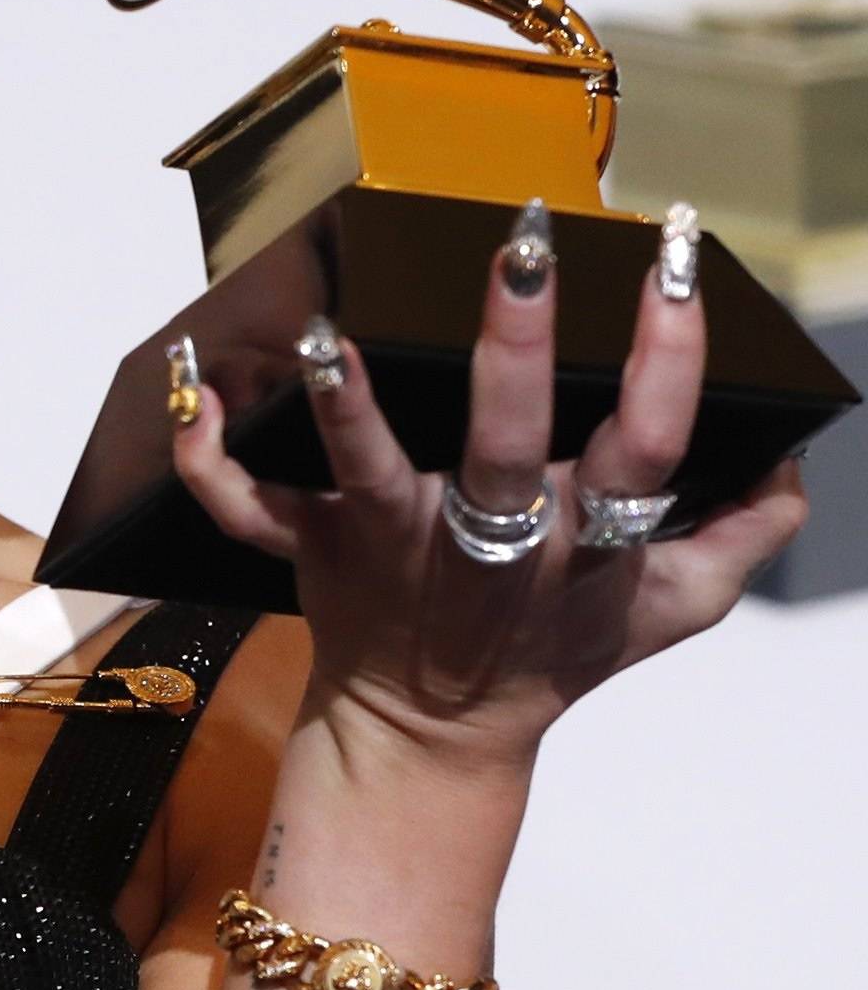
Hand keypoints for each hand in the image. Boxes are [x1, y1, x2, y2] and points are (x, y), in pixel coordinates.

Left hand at [171, 202, 808, 771]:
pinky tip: (196, 383)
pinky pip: (249, 512)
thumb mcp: (667, 610)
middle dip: (516, 350)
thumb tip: (793, 459)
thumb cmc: (549, 651)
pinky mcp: (314, 551)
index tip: (677, 268)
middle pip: (507, 444)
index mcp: (581, 541)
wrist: (433, 737)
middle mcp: (486, 538)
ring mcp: (391, 545)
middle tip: (525, 251)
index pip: (646, 446)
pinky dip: (211, 460)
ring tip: (328, 330)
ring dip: (346, 405)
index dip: (670, 362)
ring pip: (367, 474)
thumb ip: (740, 536)